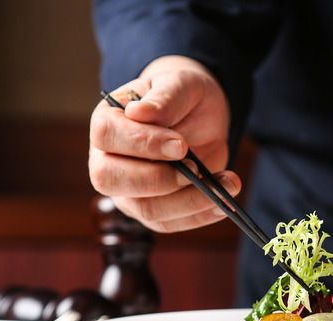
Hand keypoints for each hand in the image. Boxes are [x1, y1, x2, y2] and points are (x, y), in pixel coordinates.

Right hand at [88, 55, 240, 232]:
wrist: (200, 117)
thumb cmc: (183, 97)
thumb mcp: (182, 84)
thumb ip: (165, 98)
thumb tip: (140, 113)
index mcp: (107, 122)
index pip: (106, 135)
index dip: (143, 144)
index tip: (181, 145)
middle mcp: (107, 160)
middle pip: (111, 180)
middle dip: (158, 179)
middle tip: (197, 169)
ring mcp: (127, 191)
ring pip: (146, 209)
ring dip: (189, 202)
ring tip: (226, 185)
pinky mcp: (151, 211)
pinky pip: (170, 223)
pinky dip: (200, 216)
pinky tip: (224, 202)